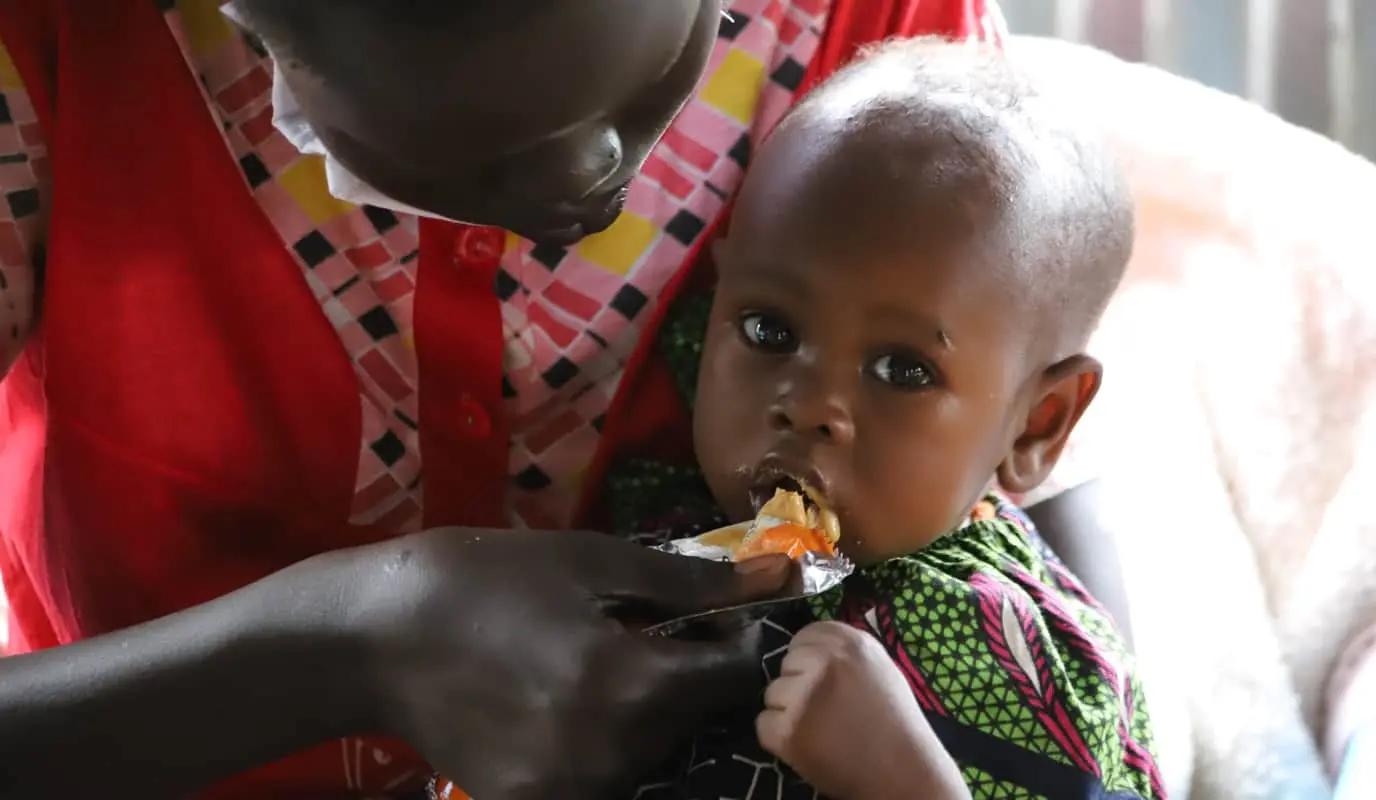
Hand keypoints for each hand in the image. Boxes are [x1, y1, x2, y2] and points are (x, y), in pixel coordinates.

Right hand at [343, 527, 790, 799]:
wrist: (371, 638)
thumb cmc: (484, 579)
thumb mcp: (590, 561)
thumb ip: (690, 581)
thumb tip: (779, 578)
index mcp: (631, 684)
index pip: (733, 678)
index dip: (734, 639)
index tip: (708, 612)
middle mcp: (611, 752)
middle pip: (693, 717)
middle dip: (687, 672)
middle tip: (646, 627)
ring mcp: (570, 788)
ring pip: (650, 749)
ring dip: (646, 707)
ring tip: (597, 658)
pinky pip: (600, 773)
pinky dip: (600, 736)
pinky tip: (560, 694)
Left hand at [756, 621, 969, 799]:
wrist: (905, 773)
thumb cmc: (896, 722)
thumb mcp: (880, 670)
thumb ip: (845, 654)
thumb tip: (810, 649)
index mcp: (850, 643)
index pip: (805, 635)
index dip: (808, 659)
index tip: (820, 678)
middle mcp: (824, 662)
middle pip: (786, 663)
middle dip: (798, 685)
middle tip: (824, 710)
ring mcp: (803, 696)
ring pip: (773, 694)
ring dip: (788, 712)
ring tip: (819, 730)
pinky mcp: (788, 730)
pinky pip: (764, 724)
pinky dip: (779, 739)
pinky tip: (808, 745)